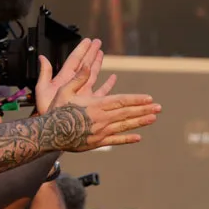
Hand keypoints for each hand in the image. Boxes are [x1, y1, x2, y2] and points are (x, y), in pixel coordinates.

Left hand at [35, 38, 115, 114]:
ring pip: (92, 74)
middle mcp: (74, 83)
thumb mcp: (42, 89)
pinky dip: (108, 84)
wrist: (54, 126)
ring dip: (97, 63)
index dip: (81, 50)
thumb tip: (42, 57)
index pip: (74, 60)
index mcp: (64, 78)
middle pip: (84, 64)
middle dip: (91, 53)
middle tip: (98, 41)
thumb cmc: (46, 109)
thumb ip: (44, 72)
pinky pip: (101, 91)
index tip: (88, 40)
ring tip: (101, 53)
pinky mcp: (89, 102)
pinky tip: (113, 78)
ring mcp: (82, 92)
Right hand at [45, 65, 160, 151]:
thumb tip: (87, 65)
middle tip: (158, 107)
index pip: (120, 100)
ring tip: (153, 118)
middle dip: (144, 109)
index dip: (135, 99)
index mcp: (95, 105)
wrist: (49, 133)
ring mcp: (100, 132)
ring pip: (124, 126)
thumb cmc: (56, 111)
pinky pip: (115, 141)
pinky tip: (137, 137)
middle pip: (126, 113)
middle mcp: (101, 119)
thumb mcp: (65, 91)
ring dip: (140, 121)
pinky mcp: (96, 142)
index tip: (149, 98)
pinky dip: (127, 139)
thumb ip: (78, 79)